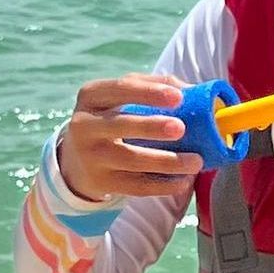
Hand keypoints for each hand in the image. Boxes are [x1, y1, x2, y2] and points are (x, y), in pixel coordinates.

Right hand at [56, 73, 203, 201]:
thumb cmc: (112, 118)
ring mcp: (90, 156)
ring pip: (132, 160)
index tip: (178, 97)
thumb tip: (192, 91)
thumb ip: (152, 86)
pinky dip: (163, 185)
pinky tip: (184, 181)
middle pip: (121, 125)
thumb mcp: (121, 98)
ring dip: (167, 162)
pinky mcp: (101, 182)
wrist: (77, 159)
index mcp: (92, 96)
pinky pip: (136, 186)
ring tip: (196, 161)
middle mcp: (84, 125)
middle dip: (152, 127)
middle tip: (181, 128)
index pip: (120, 89)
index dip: (149, 93)